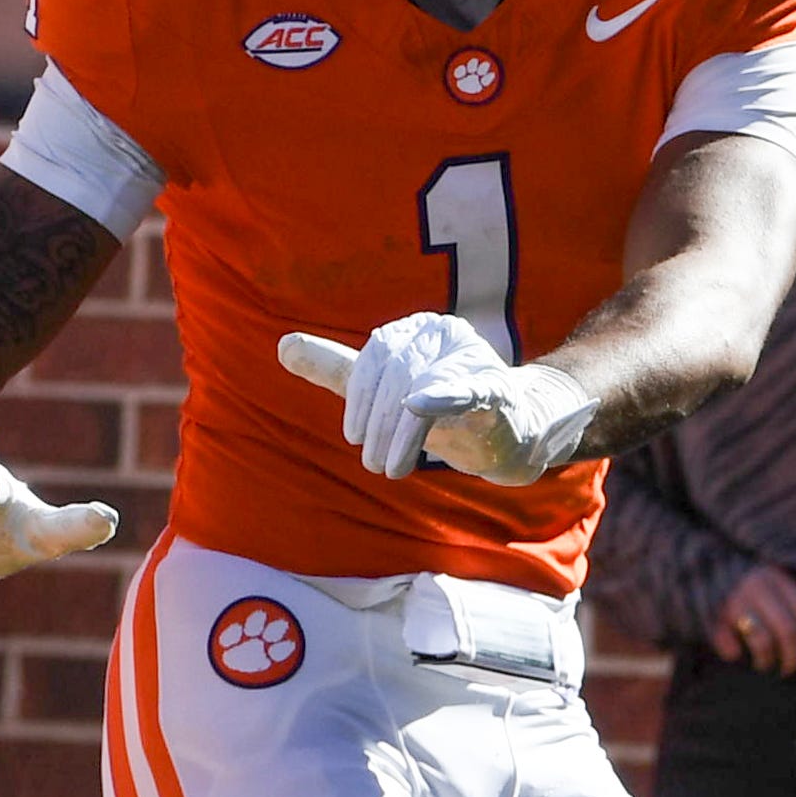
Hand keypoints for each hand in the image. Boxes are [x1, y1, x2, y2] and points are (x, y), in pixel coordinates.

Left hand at [276, 317, 597, 483]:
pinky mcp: (498, 390)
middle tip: (370, 462)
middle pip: (395, 376)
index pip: (373, 358)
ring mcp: (475, 360)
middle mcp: (445, 333)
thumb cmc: (439, 408)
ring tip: (389, 467)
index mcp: (416, 329)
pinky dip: (441, 396)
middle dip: (378, 424)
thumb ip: (337, 369)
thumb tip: (283, 345)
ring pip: (421, 391)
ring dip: (401, 436)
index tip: (354, 435)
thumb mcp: (385, 389)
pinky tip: (419, 406)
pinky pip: (466, 388)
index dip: (358, 400)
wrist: (512, 432)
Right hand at [711, 563, 795, 675]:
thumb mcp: (769, 581)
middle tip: (789, 669)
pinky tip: (733, 652)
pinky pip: (728, 642)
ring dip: (766, 659)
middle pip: (788, 631)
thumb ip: (789, 604)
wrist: (697, 561)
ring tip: (764, 665)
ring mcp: (733, 599)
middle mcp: (757, 586)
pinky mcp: (710, 612)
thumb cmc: (742, 581)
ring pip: (762, 640)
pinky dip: (732, 652)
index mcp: (777, 579)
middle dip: (793, 658)